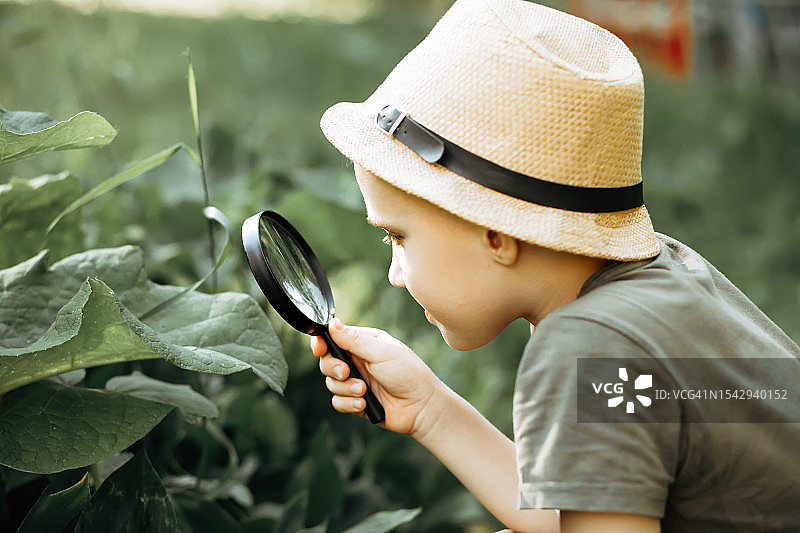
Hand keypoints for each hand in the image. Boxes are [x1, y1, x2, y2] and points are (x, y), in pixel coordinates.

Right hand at [311, 318, 445, 436]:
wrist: (422, 407)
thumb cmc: (409, 374)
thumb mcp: (381, 352)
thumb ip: (354, 340)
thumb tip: (332, 323)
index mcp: (364, 343)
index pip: (334, 338)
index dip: (323, 343)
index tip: (320, 348)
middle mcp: (358, 361)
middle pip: (327, 361)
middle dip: (333, 368)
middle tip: (347, 372)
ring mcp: (356, 381)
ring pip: (331, 383)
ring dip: (345, 388)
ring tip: (364, 390)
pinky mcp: (356, 401)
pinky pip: (338, 402)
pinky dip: (349, 404)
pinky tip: (364, 404)